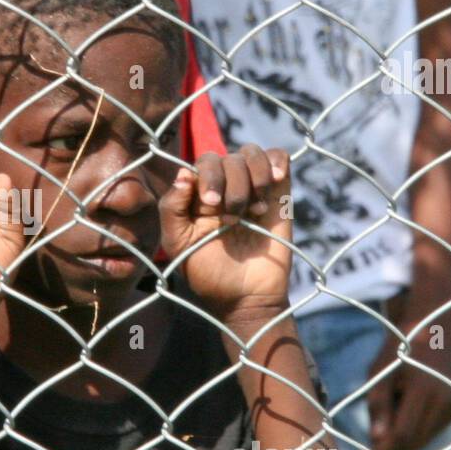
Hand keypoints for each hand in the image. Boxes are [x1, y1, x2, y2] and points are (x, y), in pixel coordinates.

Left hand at [159, 145, 292, 322]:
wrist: (246, 296)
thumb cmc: (207, 273)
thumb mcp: (178, 244)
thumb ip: (171, 209)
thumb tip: (183, 173)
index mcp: (197, 194)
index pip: (201, 163)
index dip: (207, 176)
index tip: (211, 203)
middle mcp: (224, 186)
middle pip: (226, 158)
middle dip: (230, 183)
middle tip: (232, 215)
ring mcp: (252, 187)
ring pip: (251, 153)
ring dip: (253, 176)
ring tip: (255, 208)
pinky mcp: (279, 193)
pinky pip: (278, 156)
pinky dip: (276, 162)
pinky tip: (274, 183)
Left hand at [364, 287, 450, 449]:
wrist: (434, 330)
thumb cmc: (399, 349)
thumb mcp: (379, 372)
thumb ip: (379, 406)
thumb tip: (377, 441)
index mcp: (423, 389)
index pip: (402, 433)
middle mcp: (445, 400)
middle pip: (415, 441)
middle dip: (392, 449)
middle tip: (371, 447)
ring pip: (425, 439)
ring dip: (405, 439)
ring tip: (393, 415)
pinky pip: (434, 430)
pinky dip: (418, 430)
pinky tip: (408, 411)